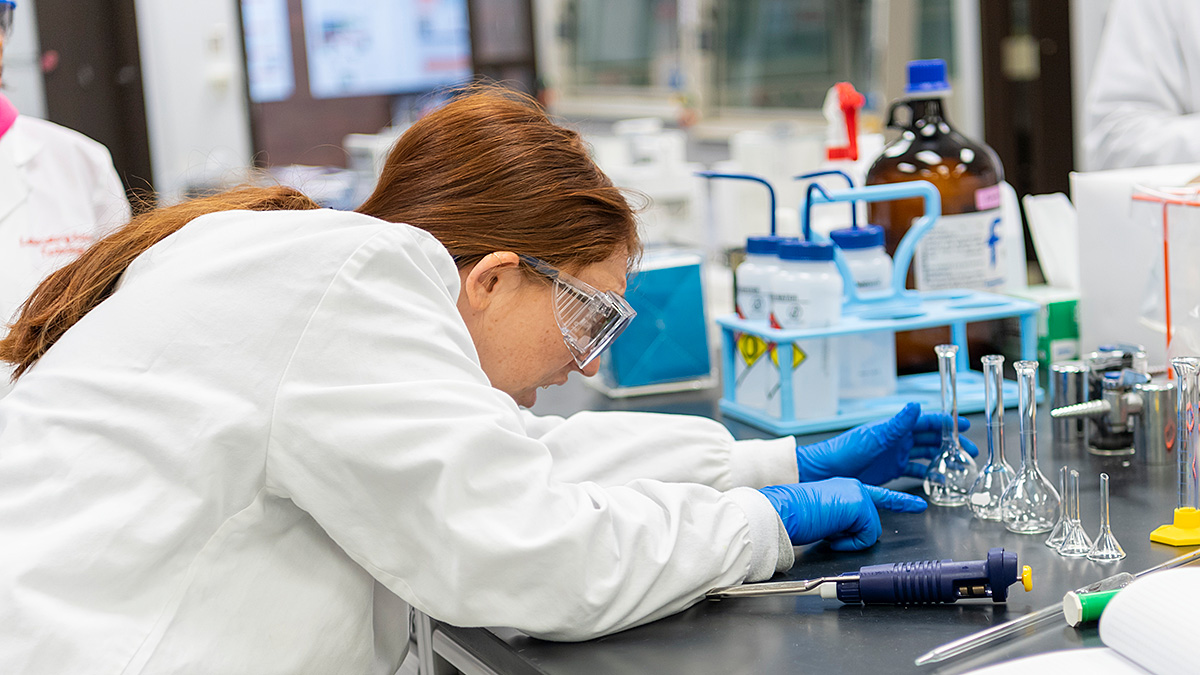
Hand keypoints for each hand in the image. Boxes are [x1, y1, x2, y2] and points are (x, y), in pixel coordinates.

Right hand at [759, 478, 926, 550]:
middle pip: (871, 523)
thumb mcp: (824, 517)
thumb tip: (848, 534)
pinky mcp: (858, 504)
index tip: (918, 505)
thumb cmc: (793, 515)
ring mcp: (858, 493)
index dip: (900, 502)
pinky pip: (866, 537)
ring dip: (851, 539)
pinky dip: (850, 543)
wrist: (782, 511)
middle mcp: (854, 486)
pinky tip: (832, 535)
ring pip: (870, 531)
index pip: (878, 496)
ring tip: (828, 532)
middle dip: (855, 536)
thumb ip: (843, 520)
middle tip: (830, 533)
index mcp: (845, 487)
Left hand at [795, 402, 977, 485]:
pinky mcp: (891, 471)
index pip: (927, 421)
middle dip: (952, 442)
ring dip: (943, 458)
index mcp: (896, 428)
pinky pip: (914, 472)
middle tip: (971, 450)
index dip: (946, 423)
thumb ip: (898, 423)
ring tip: (961, 465)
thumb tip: (916, 405)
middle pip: (931, 438)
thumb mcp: (875, 436)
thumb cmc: (845, 450)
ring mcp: (895, 455)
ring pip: (926, 454)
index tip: (965, 425)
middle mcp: (898, 440)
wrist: (826, 471)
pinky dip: (928, 476)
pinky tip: (939, 482)